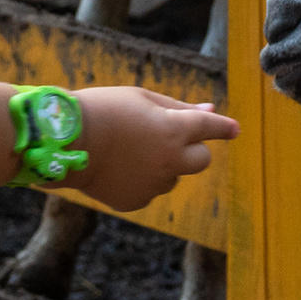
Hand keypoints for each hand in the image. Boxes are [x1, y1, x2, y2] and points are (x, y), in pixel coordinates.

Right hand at [57, 88, 238, 211]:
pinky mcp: (136, 201)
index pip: (210, 128)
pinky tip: (117, 168)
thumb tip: (211, 113)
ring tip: (128, 150)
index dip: (223, 127)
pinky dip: (140, 180)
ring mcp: (154, 184)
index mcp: (175, 130)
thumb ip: (178, 108)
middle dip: (192, 150)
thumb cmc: (104, 109)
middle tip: (168, 139)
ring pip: (172, 176)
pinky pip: (149, 190)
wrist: (66, 141)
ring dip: (162, 165)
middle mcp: (171, 160)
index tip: (234, 129)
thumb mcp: (142, 98)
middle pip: (202, 160)